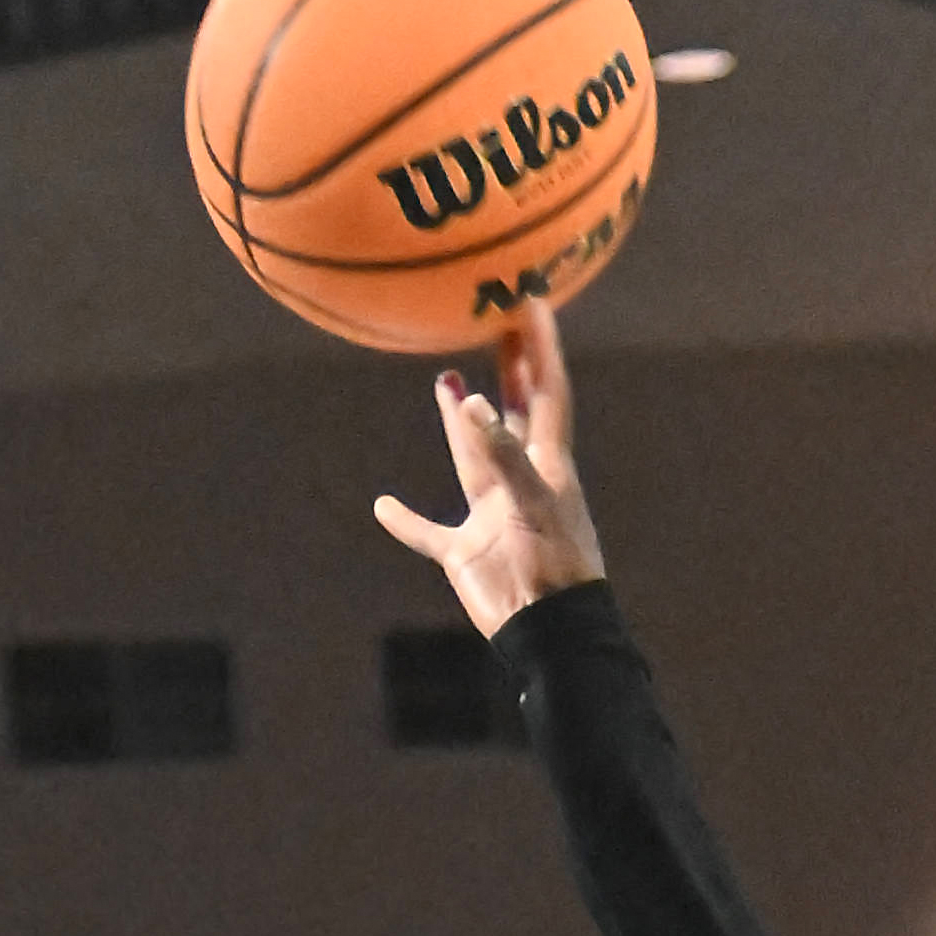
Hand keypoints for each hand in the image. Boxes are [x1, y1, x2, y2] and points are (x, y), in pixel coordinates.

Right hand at [370, 298, 603, 636]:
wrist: (549, 635)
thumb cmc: (552, 566)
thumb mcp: (529, 501)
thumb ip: (501, 452)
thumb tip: (476, 403)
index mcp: (547, 463)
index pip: (547, 391)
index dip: (541, 348)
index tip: (533, 300)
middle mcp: (520, 479)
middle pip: (514, 412)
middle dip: (508, 369)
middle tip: (495, 323)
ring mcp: (492, 515)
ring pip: (471, 457)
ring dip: (460, 422)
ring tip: (448, 380)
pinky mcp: (467, 553)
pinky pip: (430, 532)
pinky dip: (408, 520)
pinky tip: (383, 506)